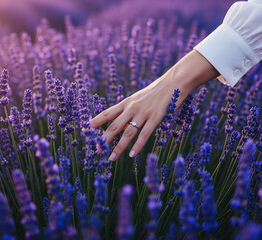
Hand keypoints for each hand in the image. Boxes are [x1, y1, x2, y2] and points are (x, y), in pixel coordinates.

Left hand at [91, 50, 218, 160]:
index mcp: (127, 102)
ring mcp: (143, 113)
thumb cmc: (157, 92)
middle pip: (114, 126)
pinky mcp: (156, 117)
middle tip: (96, 151)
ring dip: (118, 147)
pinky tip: (132, 154)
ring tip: (111, 158)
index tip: (86, 130)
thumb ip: (131, 111)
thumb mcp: (140, 99)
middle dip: (103, 140)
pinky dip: (137, 145)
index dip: (96, 122)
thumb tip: (122, 126)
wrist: (174, 82)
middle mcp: (132, 107)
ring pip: (127, 132)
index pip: (107, 113)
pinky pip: (144, 134)